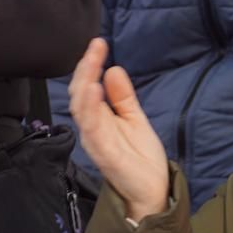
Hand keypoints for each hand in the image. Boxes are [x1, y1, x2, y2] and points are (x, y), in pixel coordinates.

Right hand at [68, 37, 170, 220]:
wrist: (152, 189)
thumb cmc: (140, 157)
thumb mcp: (134, 118)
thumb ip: (122, 96)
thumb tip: (113, 69)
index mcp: (99, 118)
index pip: (87, 86)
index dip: (90, 65)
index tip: (98, 43)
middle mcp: (93, 128)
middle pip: (80, 94)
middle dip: (85, 70)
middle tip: (94, 49)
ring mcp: (96, 140)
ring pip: (82, 110)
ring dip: (84, 87)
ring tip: (90, 67)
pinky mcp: (104, 154)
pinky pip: (92, 129)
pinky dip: (91, 110)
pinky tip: (94, 93)